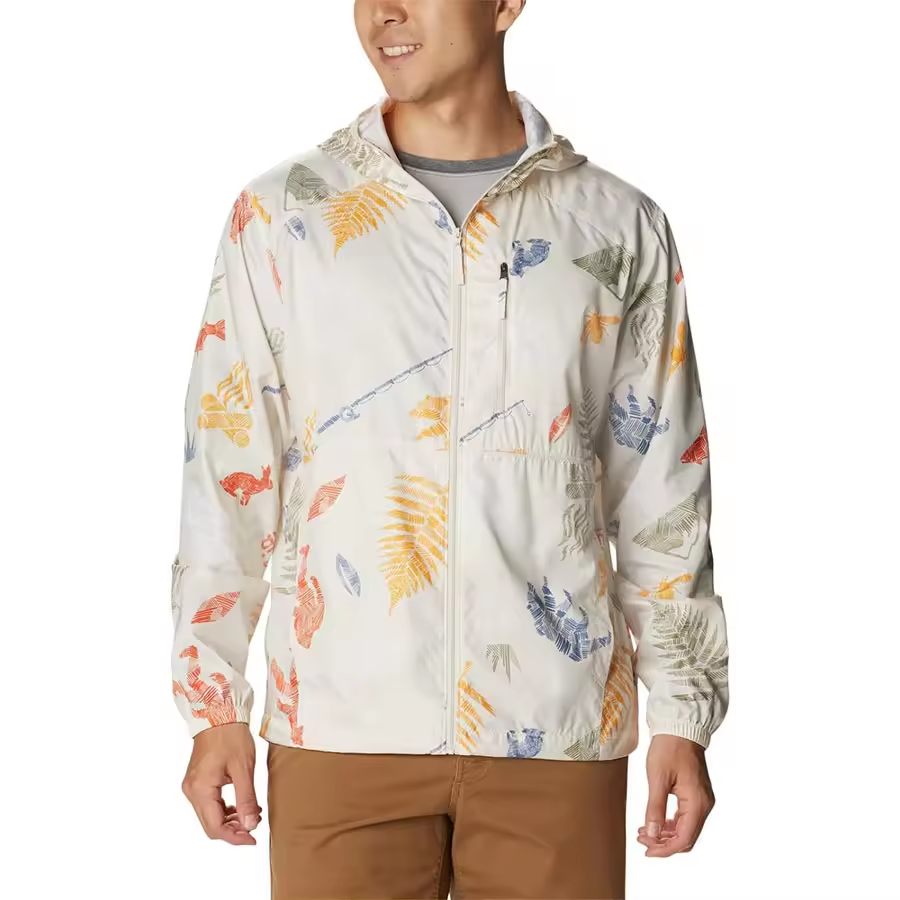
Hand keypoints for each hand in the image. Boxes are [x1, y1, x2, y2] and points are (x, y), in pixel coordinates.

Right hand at [182, 722, 261, 845]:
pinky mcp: (197, 781)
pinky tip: (241, 806)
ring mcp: (192, 786)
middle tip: (255, 826)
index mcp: (200, 789)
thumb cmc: (231, 735)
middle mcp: (191, 791)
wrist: (219, 713)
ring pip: (210, 816)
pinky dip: (225, 810)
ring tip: (252, 814)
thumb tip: (249, 825)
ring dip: (230, 820)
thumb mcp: (243, 768)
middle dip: (233, 830)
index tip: (253, 839)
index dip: (235, 837)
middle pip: (210, 825)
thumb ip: (246, 799)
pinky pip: (209, 804)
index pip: (215, 827)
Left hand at [637, 734, 714, 856]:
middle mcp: (704, 805)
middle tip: (642, 840)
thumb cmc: (669, 747)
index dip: (665, 849)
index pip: (684, 839)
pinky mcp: (696, 794)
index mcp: (698, 803)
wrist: (680, 727)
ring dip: (666, 834)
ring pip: (686, 828)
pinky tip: (655, 822)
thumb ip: (655, 808)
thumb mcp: (657, 778)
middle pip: (687, 837)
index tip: (647, 851)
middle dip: (664, 843)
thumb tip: (652, 833)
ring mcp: (702, 799)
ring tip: (644, 832)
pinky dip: (671, 823)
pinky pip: (685, 817)